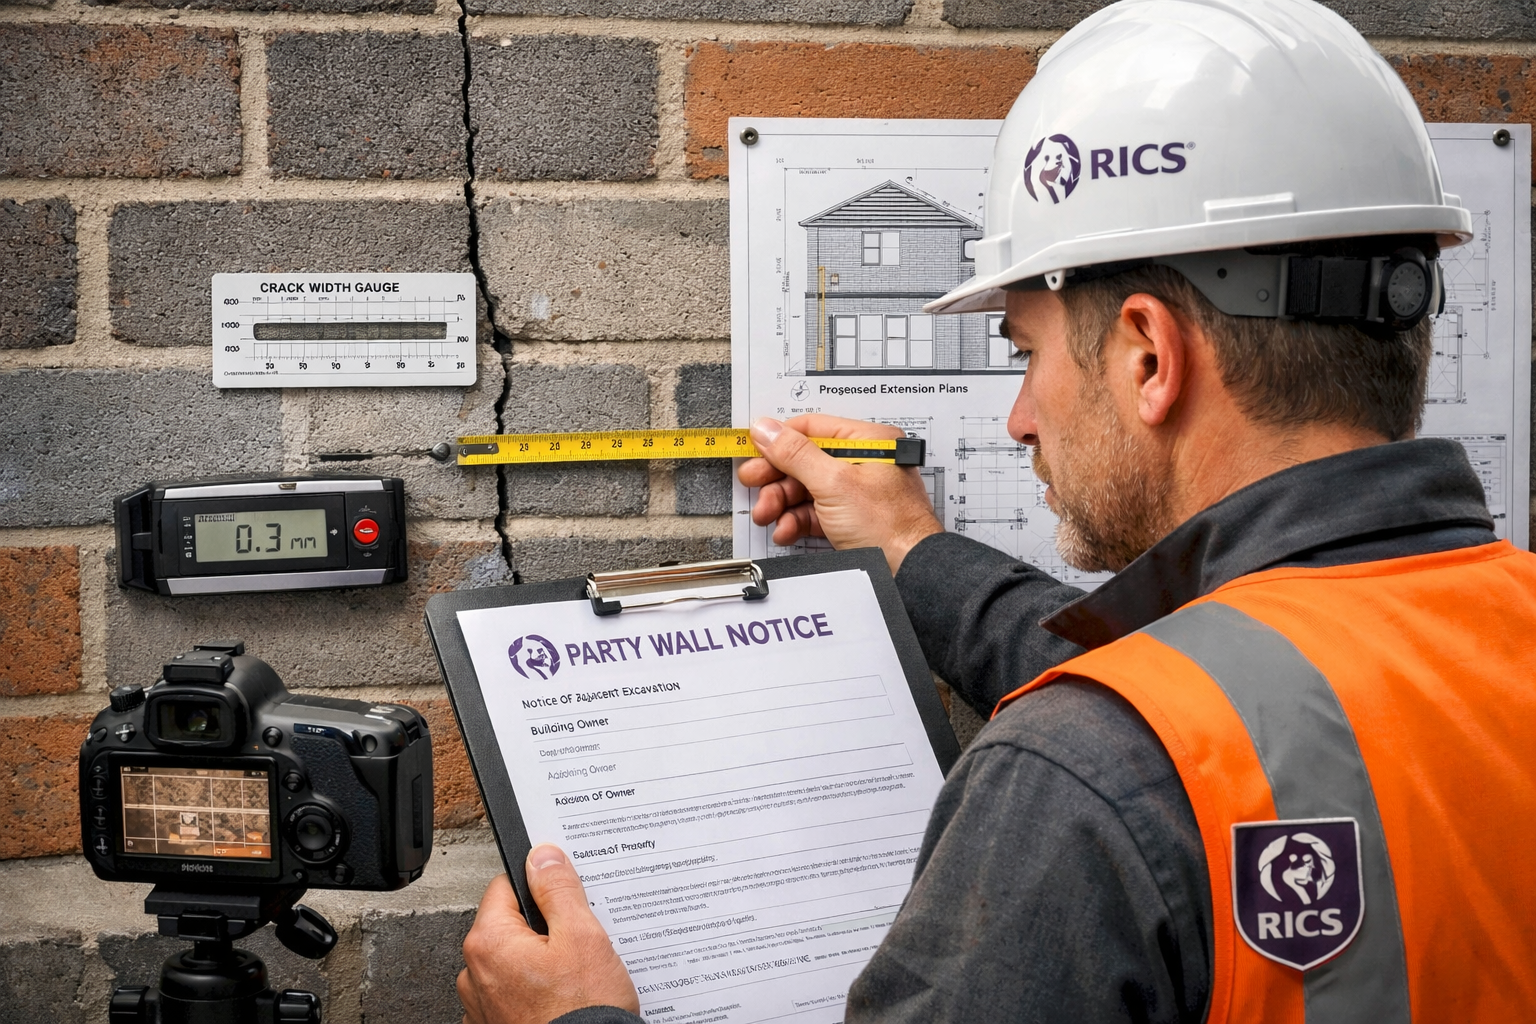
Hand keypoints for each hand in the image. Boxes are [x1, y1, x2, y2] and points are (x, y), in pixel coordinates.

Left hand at [458, 845, 638, 1023]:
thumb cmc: (583, 1011)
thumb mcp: (582, 935)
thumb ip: (558, 889)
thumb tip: (542, 856)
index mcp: (489, 942)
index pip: (505, 887)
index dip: (540, 888)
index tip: (563, 898)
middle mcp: (474, 974)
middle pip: (510, 926)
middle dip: (543, 929)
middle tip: (577, 943)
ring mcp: (482, 1007)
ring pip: (513, 962)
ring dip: (539, 963)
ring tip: (574, 977)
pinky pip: (512, 995)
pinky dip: (533, 993)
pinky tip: (561, 999)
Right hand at [737, 415, 942, 574]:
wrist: (909, 572)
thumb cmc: (890, 526)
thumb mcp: (833, 483)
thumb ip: (796, 454)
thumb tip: (767, 430)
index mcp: (868, 442)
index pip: (813, 429)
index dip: (779, 440)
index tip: (753, 450)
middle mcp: (863, 463)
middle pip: (805, 461)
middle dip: (776, 478)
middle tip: (754, 484)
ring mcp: (856, 493)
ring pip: (806, 490)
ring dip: (781, 503)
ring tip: (768, 515)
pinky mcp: (850, 519)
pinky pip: (815, 513)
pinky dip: (796, 521)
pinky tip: (785, 530)